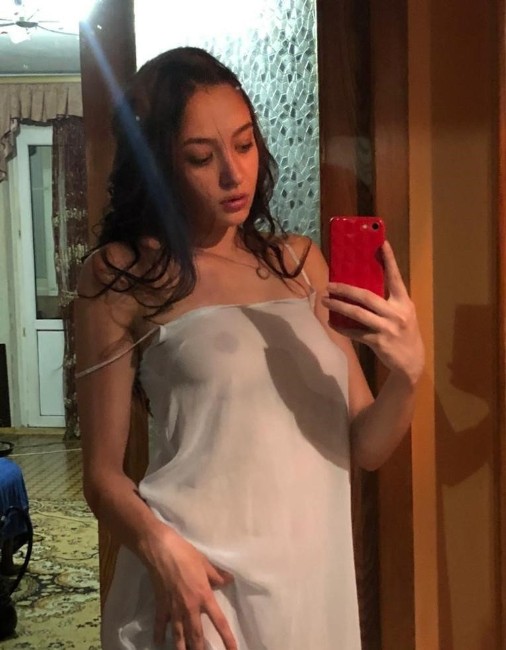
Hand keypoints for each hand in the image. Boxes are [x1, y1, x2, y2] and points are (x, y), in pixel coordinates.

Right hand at [149, 529, 236, 649]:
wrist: (161, 550)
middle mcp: (190, 607)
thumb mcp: (205, 563)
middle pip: (196, 635)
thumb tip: (229, 581)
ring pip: (179, 635)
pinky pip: (161, 624)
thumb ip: (217, 575)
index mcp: (204, 596)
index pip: (219, 622)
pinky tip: (159, 642)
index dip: (227, 638)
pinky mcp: (161, 605)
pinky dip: (159, 634)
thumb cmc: (186, 555)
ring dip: (182, 648)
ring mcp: (174, 608)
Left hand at [322, 241, 423, 384]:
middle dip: (345, 290)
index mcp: (403, 302)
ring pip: (357, 314)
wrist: (411, 362)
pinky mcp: (378, 342)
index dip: (389, 260)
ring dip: (338, 306)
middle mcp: (396, 313)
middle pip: (366, 296)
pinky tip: (332, 322)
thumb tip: (362, 289)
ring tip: (325, 301)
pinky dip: (342, 327)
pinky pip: (355, 332)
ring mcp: (387, 328)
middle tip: (329, 285)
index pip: (395, 277)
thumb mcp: (403, 314)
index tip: (382, 243)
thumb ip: (388, 302)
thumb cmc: (404, 333)